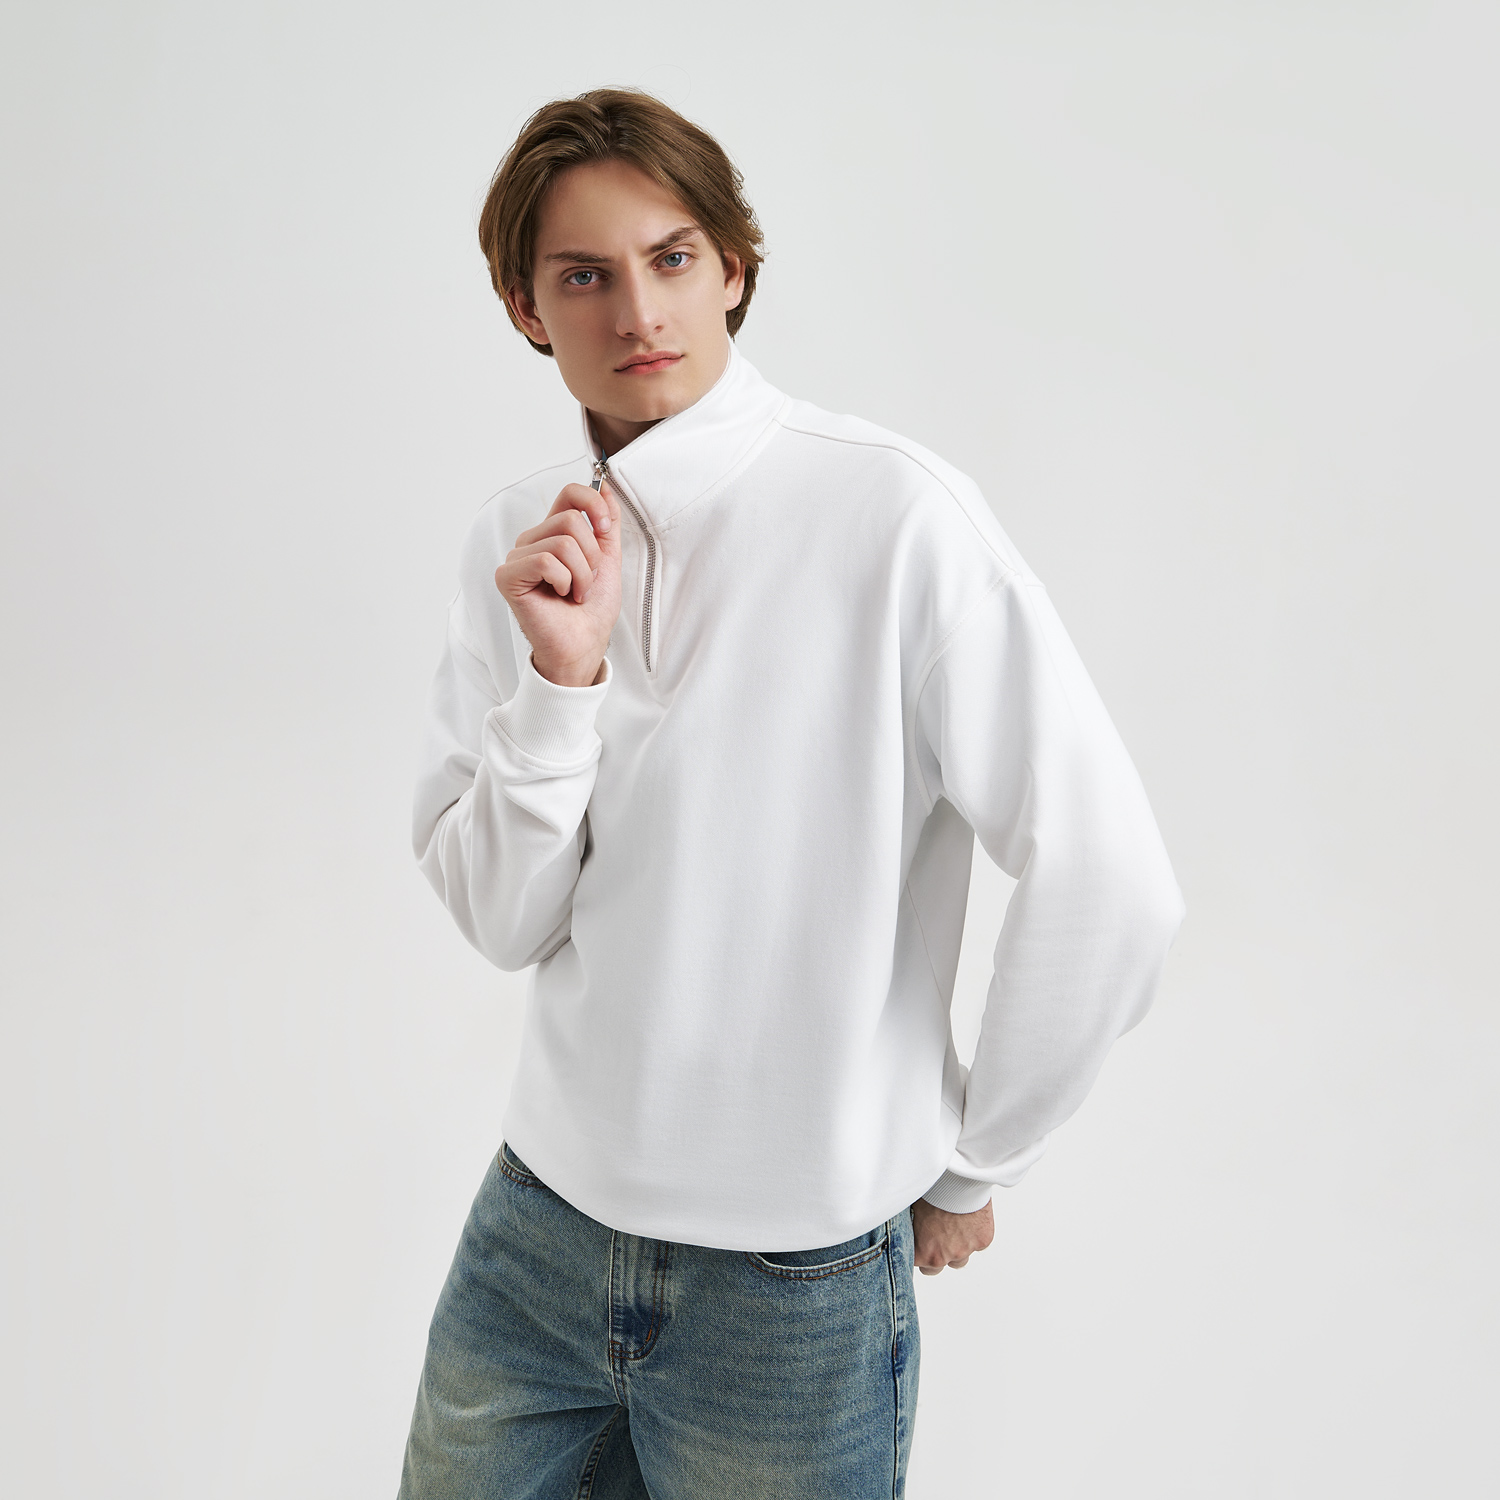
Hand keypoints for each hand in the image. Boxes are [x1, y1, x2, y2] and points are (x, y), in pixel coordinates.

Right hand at [495, 482, 621, 686]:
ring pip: (562, 542)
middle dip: (592, 556)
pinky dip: (564, 581)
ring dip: (581, 574)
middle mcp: (531, 541)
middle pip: (570, 520)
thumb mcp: (608, 558)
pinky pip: (546, 561)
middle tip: (586, 582)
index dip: (594, 505)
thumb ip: (606, 523)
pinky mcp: (508, 577)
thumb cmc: (591, 609)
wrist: (584, 644)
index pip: (569, 493)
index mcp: (552, 533)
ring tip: (576, 593)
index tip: (606, 529)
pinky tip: (561, 596)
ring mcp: (517, 558)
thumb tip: (606, 487)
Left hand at [911, 1197, 993, 1274]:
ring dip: (955, 1247)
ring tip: (951, 1226)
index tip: (915, 1241)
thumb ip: (910, 1229)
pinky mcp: (983, 1241)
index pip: (915, 1263)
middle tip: (933, 1236)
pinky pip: (977, 1244)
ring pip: (959, 1259)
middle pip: (935, 1268)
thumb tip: (903, 1228)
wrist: (957, 1179)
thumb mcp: (912, 1211)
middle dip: (934, 1254)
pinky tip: (968, 1218)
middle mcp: (945, 1257)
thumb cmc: (932, 1191)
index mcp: (924, 1253)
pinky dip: (973, 1235)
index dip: (915, 1251)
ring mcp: (965, 1250)